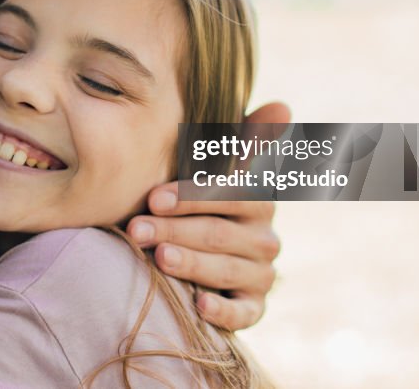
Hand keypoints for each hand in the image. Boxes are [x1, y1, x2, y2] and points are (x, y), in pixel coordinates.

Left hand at [126, 101, 290, 329]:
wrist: (197, 249)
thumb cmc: (199, 198)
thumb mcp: (215, 167)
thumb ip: (245, 137)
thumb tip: (282, 105)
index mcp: (258, 198)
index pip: (231, 194)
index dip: (192, 196)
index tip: (153, 198)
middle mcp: (265, 237)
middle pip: (220, 233)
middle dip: (174, 230)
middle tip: (136, 229)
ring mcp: (260, 274)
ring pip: (226, 270)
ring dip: (191, 264)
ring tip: (158, 260)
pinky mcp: (253, 307)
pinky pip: (243, 314)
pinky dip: (222, 310)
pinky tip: (197, 305)